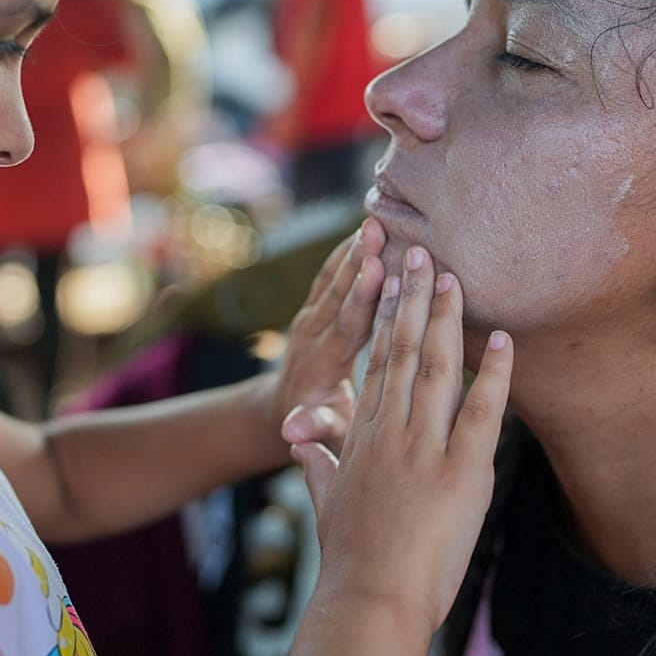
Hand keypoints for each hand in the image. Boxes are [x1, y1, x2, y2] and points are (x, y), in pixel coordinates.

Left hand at [271, 219, 386, 452]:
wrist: (278, 414)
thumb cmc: (317, 429)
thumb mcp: (321, 434)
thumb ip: (315, 428)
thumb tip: (293, 432)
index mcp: (322, 365)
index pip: (346, 326)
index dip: (361, 297)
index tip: (377, 268)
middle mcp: (312, 337)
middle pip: (338, 294)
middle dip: (357, 260)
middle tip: (377, 228)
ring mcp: (309, 321)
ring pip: (332, 280)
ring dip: (351, 250)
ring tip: (374, 220)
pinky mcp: (311, 312)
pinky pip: (327, 278)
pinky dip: (344, 254)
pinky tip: (364, 231)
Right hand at [291, 245, 512, 649]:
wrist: (367, 597)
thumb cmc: (348, 559)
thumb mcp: (324, 504)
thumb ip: (316, 466)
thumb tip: (300, 447)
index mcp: (361, 437)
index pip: (375, 363)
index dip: (385, 318)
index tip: (390, 281)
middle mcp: (389, 432)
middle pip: (403, 351)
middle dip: (413, 299)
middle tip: (422, 253)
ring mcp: (423, 448)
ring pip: (436, 368)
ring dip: (447, 319)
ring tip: (454, 275)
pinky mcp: (460, 472)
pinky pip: (484, 412)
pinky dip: (495, 373)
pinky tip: (503, 339)